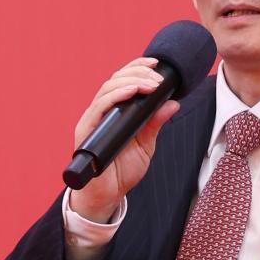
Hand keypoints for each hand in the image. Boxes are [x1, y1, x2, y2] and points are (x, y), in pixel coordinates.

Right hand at [69, 57, 179, 222]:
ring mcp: (92, 120)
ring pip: (107, 88)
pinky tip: (131, 91)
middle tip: (158, 78)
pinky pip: (99, 107)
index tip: (157, 64)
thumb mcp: (146, 145)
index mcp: (115, 112)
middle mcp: (102, 112)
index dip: (137, 67)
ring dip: (130, 81)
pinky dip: (116, 96)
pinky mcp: (86, 131)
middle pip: (115, 79)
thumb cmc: (123, 171)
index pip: (123, 80)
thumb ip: (155, 124)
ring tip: (150, 84)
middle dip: (138, 73)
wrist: (108, 196)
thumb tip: (173, 104)